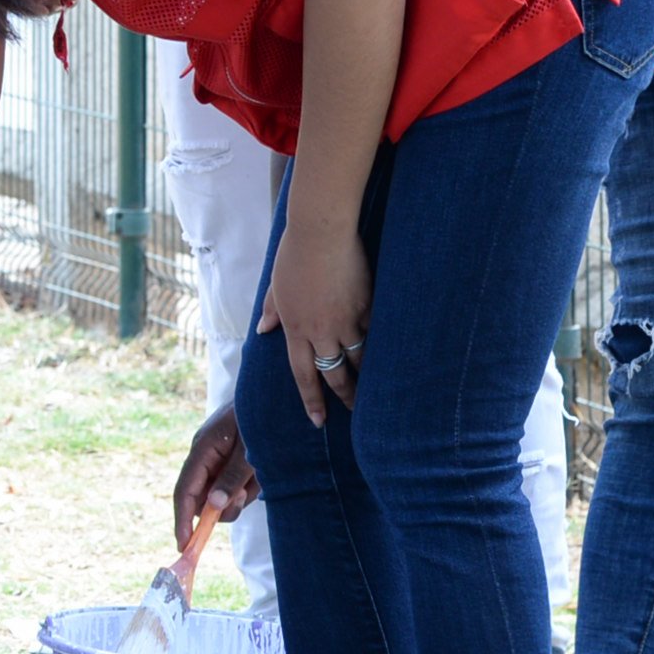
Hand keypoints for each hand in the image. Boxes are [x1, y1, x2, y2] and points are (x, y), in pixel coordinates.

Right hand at [173, 405, 255, 543]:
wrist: (276, 395)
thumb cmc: (262, 418)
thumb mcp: (250, 450)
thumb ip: (231, 477)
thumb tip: (213, 507)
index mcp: (203, 448)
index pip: (185, 491)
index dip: (182, 520)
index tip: (185, 545)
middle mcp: (205, 456)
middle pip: (202, 499)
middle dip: (223, 507)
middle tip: (246, 494)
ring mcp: (217, 460)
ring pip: (220, 497)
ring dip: (239, 497)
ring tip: (257, 476)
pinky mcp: (231, 463)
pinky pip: (234, 488)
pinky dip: (247, 489)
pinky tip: (259, 473)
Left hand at [258, 216, 371, 422]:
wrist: (321, 232)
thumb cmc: (294, 254)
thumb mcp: (276, 285)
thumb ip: (272, 310)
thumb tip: (263, 330)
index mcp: (295, 328)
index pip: (303, 375)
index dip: (311, 400)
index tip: (318, 420)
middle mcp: (321, 332)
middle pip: (334, 375)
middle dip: (344, 397)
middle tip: (352, 410)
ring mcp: (346, 321)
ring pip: (359, 360)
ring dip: (366, 378)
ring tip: (375, 390)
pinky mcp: (367, 307)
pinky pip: (375, 333)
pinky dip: (381, 344)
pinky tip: (390, 355)